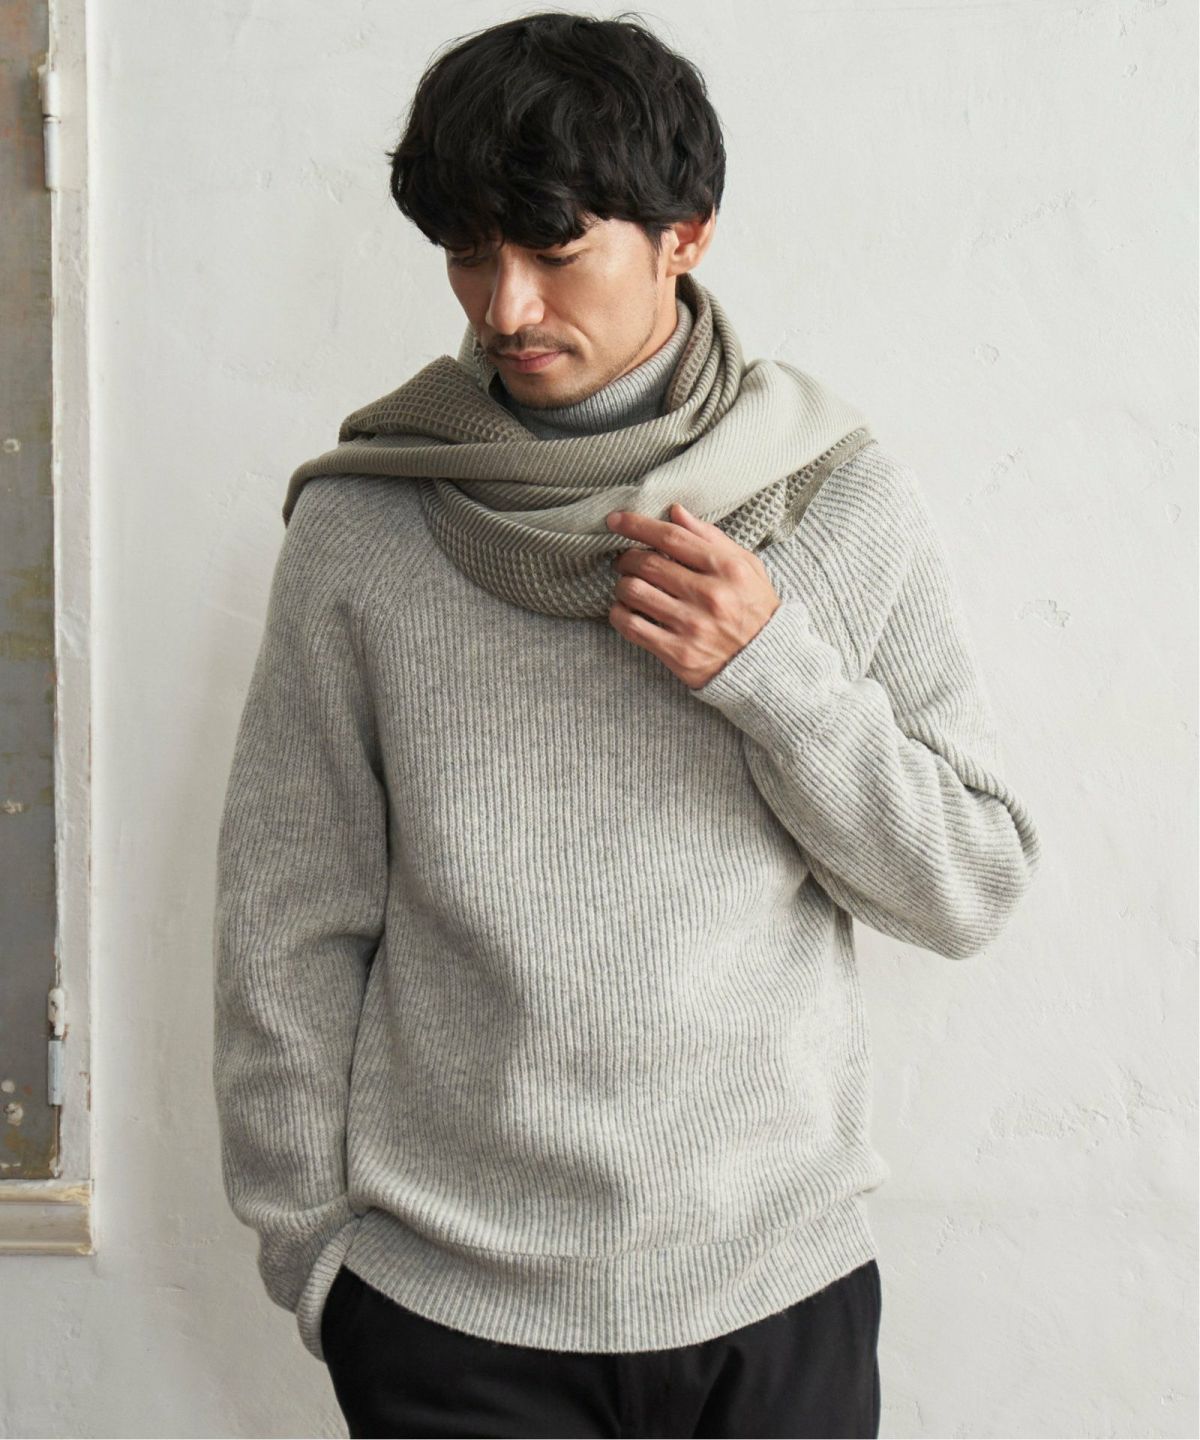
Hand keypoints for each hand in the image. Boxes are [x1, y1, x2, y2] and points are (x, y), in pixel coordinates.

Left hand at [605, 502, 782, 689]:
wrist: (768, 662)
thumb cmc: (754, 607)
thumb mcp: (746, 565)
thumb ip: (711, 537)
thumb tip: (675, 512)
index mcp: (728, 569)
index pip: (672, 538)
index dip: (637, 525)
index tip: (616, 520)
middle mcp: (710, 596)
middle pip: (648, 564)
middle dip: (627, 558)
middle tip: (625, 560)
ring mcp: (692, 626)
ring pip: (634, 592)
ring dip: (622, 584)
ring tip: (628, 585)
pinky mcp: (679, 653)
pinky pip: (632, 626)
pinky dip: (619, 613)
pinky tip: (625, 610)